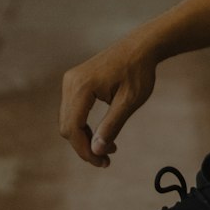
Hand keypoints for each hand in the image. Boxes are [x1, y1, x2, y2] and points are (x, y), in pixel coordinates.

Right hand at [59, 39, 157, 166]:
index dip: (85, 150)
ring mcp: (71, 80)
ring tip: (109, 147)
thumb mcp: (130, 100)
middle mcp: (71, 82)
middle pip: (67, 126)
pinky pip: (73, 110)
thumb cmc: (139, 71)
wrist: (141, 46)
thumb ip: (112, 125)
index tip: (103, 163)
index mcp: (82, 86)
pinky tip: (102, 134)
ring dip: (85, 137)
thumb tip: (96, 150)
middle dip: (85, 146)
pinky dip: (84, 125)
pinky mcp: (75, 81)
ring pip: (69, 120)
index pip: (73, 128)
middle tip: (107, 159)